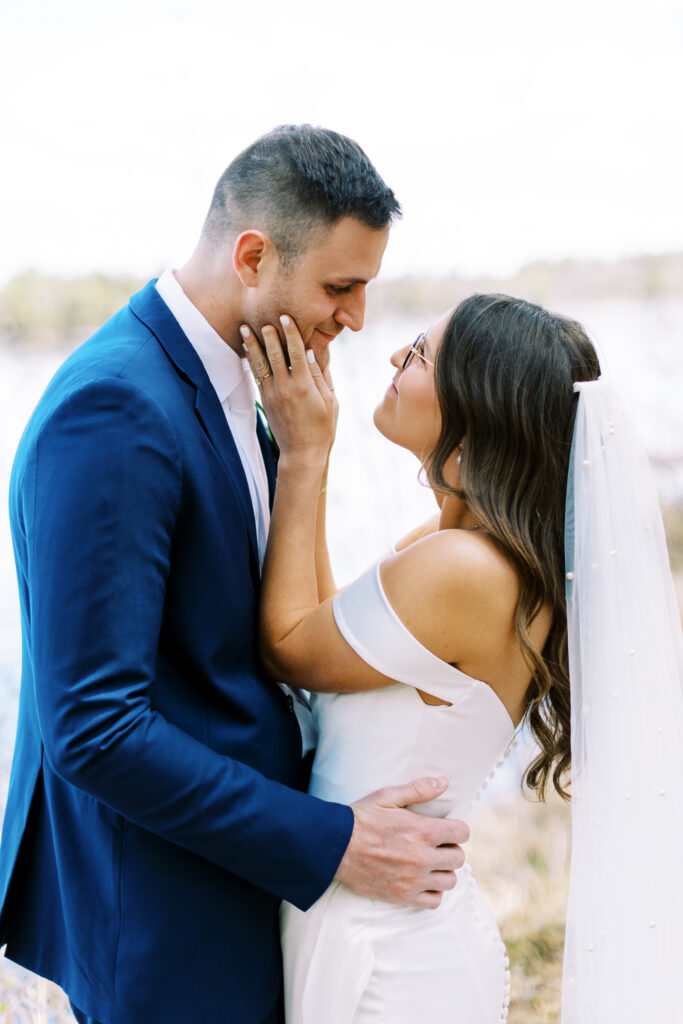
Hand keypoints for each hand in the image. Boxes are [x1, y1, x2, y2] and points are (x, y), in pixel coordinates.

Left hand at [241, 315, 337, 464]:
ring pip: (260, 364)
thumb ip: (321, 376)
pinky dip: (252, 361)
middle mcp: (286, 388)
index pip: (295, 352)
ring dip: (252, 345)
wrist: (302, 453)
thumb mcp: (330, 401)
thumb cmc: (322, 428)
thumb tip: (312, 353)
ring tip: (244, 328)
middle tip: (263, 316)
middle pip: (274, 354)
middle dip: (268, 334)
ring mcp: (273, 395)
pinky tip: (247, 350)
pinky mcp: (266, 401)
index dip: (290, 333)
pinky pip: (257, 376)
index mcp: (305, 386)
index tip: (285, 317)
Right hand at [335, 777, 468, 908]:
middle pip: (458, 858)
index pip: (462, 833)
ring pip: (450, 881)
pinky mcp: (403, 896)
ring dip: (443, 871)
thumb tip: (444, 782)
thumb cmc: (361, 818)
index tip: (446, 829)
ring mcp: (414, 879)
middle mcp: (423, 857)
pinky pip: (434, 901)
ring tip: (429, 863)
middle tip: (435, 845)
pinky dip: (432, 892)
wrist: (335, 846)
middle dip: (450, 849)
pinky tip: (422, 880)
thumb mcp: (388, 797)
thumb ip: (419, 789)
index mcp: (423, 830)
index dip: (456, 829)